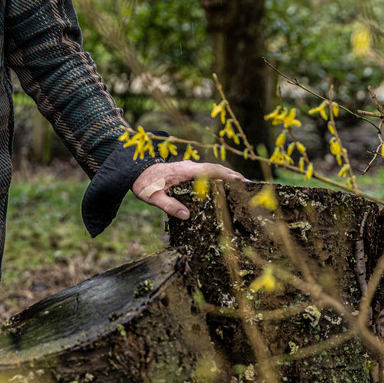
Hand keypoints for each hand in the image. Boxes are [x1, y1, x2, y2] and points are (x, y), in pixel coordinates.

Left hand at [131, 161, 245, 220]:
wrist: (134, 171)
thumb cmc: (143, 184)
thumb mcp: (154, 197)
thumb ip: (169, 205)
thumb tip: (187, 216)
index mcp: (183, 171)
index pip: (209, 170)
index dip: (226, 175)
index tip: (240, 180)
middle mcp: (189, 167)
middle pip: (216, 169)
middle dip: (233, 176)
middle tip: (249, 185)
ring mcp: (189, 168)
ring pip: (212, 170)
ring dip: (227, 176)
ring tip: (243, 187)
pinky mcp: (187, 172)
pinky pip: (206, 173)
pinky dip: (218, 177)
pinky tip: (224, 187)